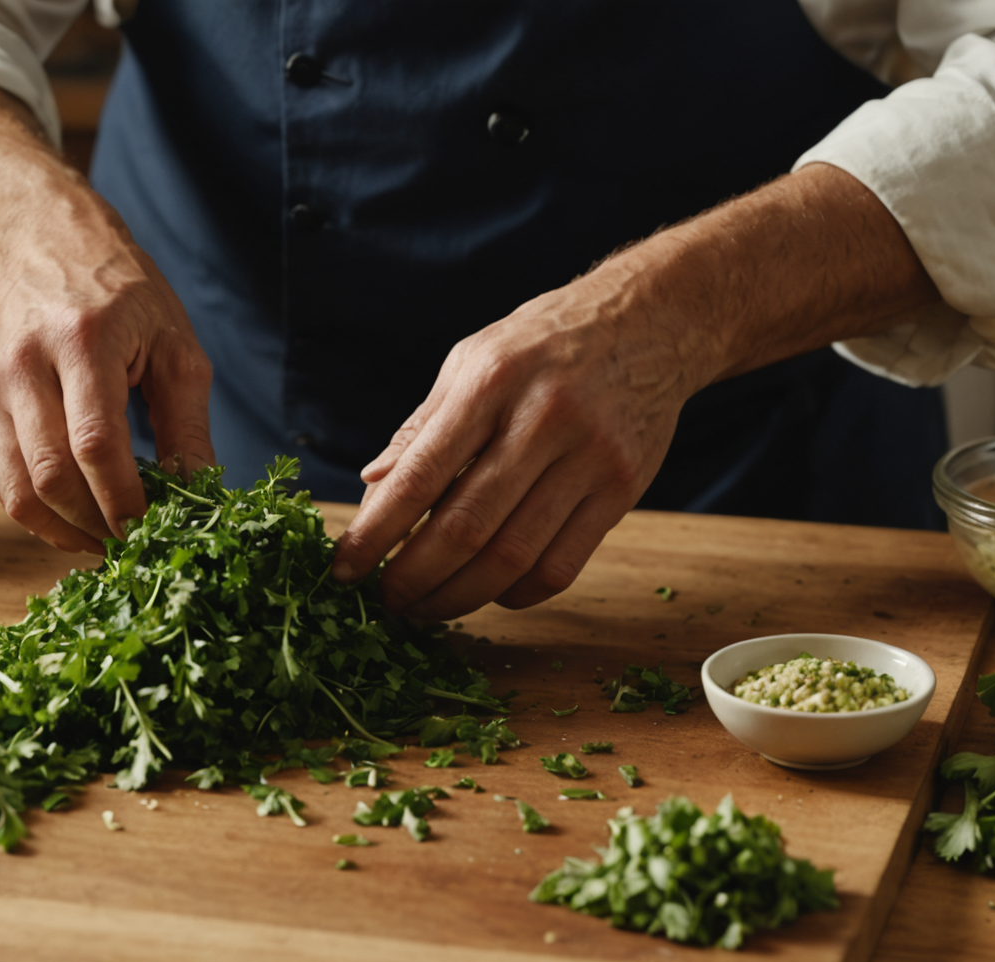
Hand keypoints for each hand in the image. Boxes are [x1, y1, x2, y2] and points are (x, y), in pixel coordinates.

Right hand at [0, 83, 213, 552]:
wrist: (37, 245)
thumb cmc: (119, 293)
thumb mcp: (173, 341)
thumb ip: (187, 421)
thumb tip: (200, 495)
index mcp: (82, 339)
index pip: (96, 443)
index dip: (125, 500)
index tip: (154, 529)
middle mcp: (24, 365)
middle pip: (51, 476)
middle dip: (96, 525)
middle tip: (134, 546)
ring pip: (17, 490)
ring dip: (64, 531)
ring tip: (105, 541)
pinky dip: (33, 515)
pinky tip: (72, 518)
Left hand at [331, 277, 704, 619]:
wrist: (649, 322)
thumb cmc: (543, 345)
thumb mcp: (473, 361)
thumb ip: (424, 426)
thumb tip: (372, 486)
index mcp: (490, 382)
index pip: (420, 474)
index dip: (376, 532)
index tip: (345, 569)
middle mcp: (543, 420)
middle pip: (466, 527)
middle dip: (413, 577)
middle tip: (386, 600)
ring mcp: (590, 458)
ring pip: (512, 557)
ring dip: (458, 597)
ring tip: (427, 607)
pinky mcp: (623, 490)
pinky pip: (560, 567)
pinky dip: (514, 594)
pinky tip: (488, 591)